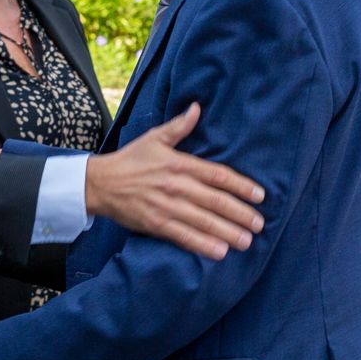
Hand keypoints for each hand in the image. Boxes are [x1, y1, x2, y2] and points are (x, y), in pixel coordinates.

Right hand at [84, 103, 264, 258]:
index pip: (218, 175)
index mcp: (179, 163)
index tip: (260, 196)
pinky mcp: (156, 224)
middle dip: (241, 213)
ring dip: (228, 232)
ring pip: (203, 221)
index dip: (241, 186)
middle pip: (216, 201)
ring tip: (247, 241)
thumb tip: (197, 108)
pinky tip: (220, 252)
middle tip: (260, 224)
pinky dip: (202, 244)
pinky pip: (183, 236)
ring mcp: (166, 207)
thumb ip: (179, 126)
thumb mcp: (154, 138)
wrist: (100, 183)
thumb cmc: (130, 160)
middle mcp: (176, 185)